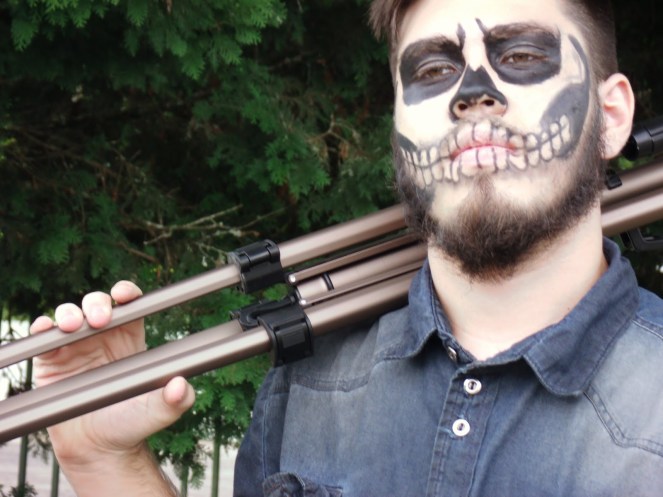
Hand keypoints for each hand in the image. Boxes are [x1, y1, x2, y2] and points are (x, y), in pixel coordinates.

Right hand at [30, 281, 194, 480]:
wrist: (100, 450)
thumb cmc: (132, 424)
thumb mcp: (159, 412)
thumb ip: (176, 399)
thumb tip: (182, 385)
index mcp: (130, 339)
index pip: (130, 306)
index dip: (126, 294)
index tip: (123, 295)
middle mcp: (102, 338)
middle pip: (97, 304)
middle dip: (96, 303)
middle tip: (99, 320)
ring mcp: (75, 348)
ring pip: (69, 316)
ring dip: (68, 313)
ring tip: (71, 326)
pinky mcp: (50, 363)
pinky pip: (42, 339)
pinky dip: (41, 330)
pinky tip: (45, 330)